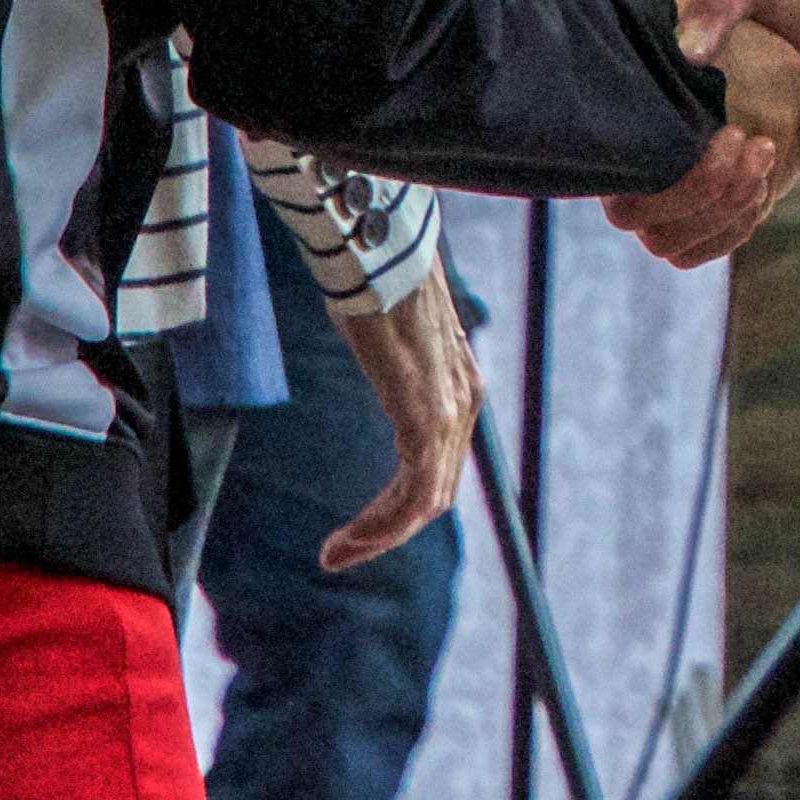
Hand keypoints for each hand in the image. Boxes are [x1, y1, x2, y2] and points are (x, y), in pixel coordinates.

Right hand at [321, 274, 480, 569]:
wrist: (380, 244)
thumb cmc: (376, 276)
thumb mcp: (391, 325)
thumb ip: (394, 347)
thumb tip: (378, 330)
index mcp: (459, 385)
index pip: (438, 465)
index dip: (399, 506)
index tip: (356, 528)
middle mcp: (464, 402)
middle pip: (435, 494)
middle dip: (387, 531)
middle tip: (338, 553)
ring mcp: (449, 410)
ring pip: (426, 502)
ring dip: (380, 537)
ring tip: (335, 555)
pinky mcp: (425, 414)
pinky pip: (414, 493)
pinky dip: (382, 525)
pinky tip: (348, 538)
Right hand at [604, 8, 799, 266]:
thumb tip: (691, 52)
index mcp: (629, 98)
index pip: (613, 169)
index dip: (668, 170)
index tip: (727, 129)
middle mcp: (636, 150)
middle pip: (637, 220)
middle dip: (701, 192)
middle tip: (753, 141)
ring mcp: (668, 185)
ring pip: (670, 242)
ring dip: (722, 210)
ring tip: (765, 151)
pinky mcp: (706, 203)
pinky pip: (701, 247)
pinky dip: (734, 225)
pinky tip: (764, 176)